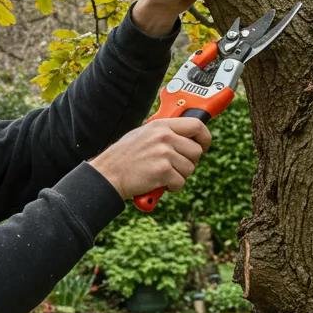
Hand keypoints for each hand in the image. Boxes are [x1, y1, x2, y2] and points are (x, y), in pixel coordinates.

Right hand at [89, 117, 211, 199]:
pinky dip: (172, 187)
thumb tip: (187, 135)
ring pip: (190, 169)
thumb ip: (165, 133)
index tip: (204, 146)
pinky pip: (181, 182)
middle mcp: (164, 136)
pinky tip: (158, 183)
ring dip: (179, 176)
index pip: (196, 124)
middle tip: (174, 167)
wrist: (107, 174)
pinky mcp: (163, 171)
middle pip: (196, 151)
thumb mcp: (143, 134)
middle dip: (189, 162)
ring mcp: (164, 153)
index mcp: (161, 125)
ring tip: (161, 174)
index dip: (205, 137)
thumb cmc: (124, 157)